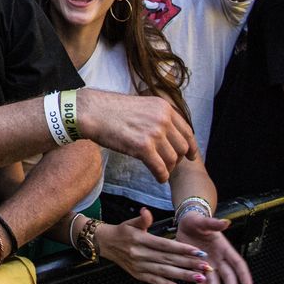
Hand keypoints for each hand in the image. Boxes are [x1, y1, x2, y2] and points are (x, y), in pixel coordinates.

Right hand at [76, 90, 196, 182]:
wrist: (92, 112)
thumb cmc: (111, 110)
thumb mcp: (141, 106)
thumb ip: (157, 117)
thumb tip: (167, 135)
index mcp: (164, 108)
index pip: (187, 131)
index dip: (191, 146)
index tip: (190, 156)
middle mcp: (163, 119)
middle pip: (182, 147)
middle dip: (178, 159)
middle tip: (170, 165)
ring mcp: (154, 133)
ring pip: (173, 159)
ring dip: (168, 168)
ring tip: (161, 171)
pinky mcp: (143, 147)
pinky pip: (160, 168)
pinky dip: (161, 175)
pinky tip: (158, 177)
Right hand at [95, 209, 210, 283]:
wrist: (104, 243)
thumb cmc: (121, 231)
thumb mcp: (130, 221)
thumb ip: (142, 219)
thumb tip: (146, 212)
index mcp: (141, 239)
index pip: (165, 245)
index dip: (182, 249)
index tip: (198, 252)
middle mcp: (140, 254)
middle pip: (168, 259)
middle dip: (189, 263)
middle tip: (206, 266)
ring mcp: (139, 266)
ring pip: (164, 272)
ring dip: (183, 276)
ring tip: (199, 278)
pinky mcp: (137, 275)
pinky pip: (154, 281)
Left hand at [177, 213, 253, 283]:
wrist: (186, 222)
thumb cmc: (197, 221)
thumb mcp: (204, 221)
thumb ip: (214, 224)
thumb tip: (226, 222)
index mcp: (225, 249)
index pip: (238, 264)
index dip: (244, 276)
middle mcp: (219, 260)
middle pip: (228, 278)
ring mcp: (208, 265)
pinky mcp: (196, 268)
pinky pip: (199, 283)